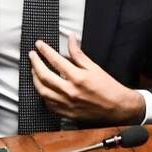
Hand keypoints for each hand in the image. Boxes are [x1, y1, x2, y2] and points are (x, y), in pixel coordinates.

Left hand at [29, 33, 144, 122]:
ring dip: (35, 79)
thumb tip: (71, 38)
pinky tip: (42, 87)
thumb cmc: (108, 87)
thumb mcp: (94, 67)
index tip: (39, 45)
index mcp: (79, 78)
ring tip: (34, 70)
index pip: (56, 61)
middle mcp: (70, 92)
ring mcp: (67, 104)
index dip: (45, 51)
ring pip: (42, 91)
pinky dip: (42, 94)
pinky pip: (47, 103)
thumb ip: (78, 53)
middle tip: (32, 55)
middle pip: (44, 76)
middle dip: (35, 63)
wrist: (118, 108)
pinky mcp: (66, 113)